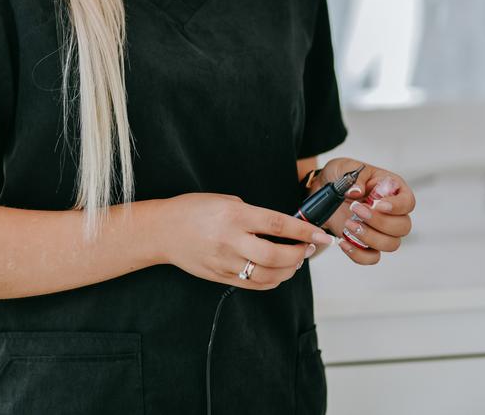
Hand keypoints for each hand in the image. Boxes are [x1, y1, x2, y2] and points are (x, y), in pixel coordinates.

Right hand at [154, 193, 338, 290]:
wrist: (162, 230)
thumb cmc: (192, 210)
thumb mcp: (224, 200)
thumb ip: (252, 214)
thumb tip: (281, 228)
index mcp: (234, 214)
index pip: (279, 225)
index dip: (305, 231)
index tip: (322, 235)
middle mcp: (231, 239)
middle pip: (277, 255)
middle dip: (300, 254)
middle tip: (308, 248)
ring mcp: (225, 261)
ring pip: (269, 274)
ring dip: (289, 269)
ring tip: (295, 260)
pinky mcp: (221, 277)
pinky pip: (255, 284)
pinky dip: (273, 280)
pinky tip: (278, 271)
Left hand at [317, 158, 414, 264]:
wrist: (323, 189)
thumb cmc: (340, 176)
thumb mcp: (344, 168)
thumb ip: (353, 178)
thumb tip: (357, 191)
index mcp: (393, 190)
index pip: (408, 202)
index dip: (396, 206)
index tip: (377, 204)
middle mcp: (392, 212)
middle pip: (403, 227)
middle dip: (380, 222)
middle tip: (355, 209)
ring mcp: (380, 230)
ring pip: (391, 244)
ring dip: (370, 238)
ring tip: (348, 224)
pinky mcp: (366, 243)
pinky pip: (372, 257)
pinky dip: (359, 254)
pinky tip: (343, 242)